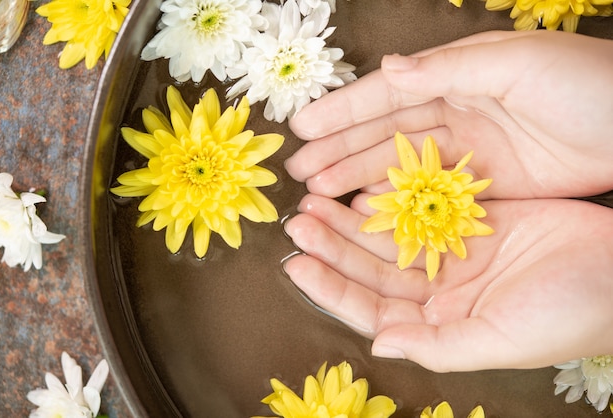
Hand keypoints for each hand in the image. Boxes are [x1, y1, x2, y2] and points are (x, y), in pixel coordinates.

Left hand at [283, 194, 612, 371]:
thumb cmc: (570, 313)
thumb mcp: (502, 339)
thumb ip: (439, 346)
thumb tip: (380, 344)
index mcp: (442, 323)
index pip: (372, 308)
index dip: (332, 287)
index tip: (296, 264)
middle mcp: (440, 289)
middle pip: (372, 268)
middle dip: (333, 246)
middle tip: (299, 220)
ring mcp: (453, 252)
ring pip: (388, 236)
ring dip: (351, 220)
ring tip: (316, 200)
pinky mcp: (470, 219)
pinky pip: (419, 207)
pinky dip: (391, 198)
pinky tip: (363, 187)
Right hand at [285, 30, 612, 199]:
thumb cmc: (586, 85)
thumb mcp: (517, 65)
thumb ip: (449, 68)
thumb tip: (388, 70)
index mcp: (457, 77)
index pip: (387, 95)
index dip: (342, 111)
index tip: (302, 128)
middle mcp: (454, 112)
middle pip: (382, 133)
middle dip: (338, 149)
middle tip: (299, 171)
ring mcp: (466, 152)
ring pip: (398, 166)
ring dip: (357, 178)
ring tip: (319, 193)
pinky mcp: (483, 186)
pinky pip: (427, 194)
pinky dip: (395, 201)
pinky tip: (365, 208)